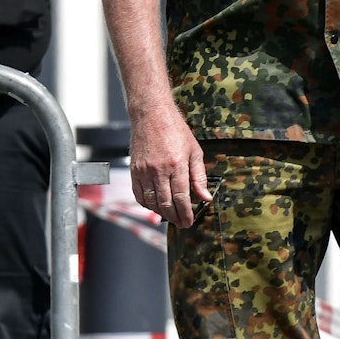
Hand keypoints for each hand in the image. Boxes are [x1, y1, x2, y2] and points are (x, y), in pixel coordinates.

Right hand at [129, 104, 211, 228]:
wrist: (151, 114)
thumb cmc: (176, 130)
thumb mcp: (194, 151)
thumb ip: (199, 176)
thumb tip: (205, 198)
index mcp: (177, 165)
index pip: (181, 197)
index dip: (185, 213)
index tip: (189, 222)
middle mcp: (159, 170)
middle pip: (165, 203)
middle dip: (175, 217)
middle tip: (181, 224)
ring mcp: (144, 171)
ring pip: (151, 202)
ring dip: (161, 213)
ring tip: (170, 217)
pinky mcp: (134, 170)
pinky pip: (138, 194)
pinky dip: (146, 204)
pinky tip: (154, 206)